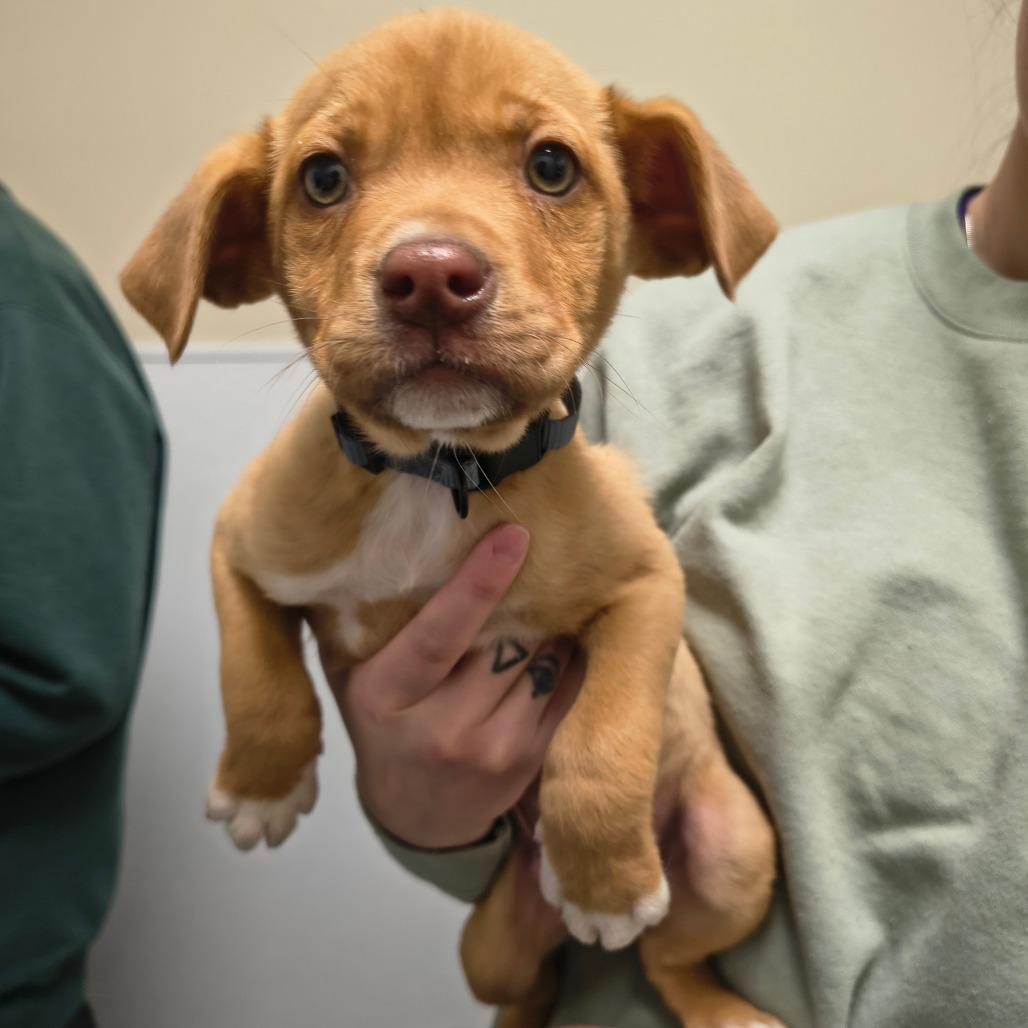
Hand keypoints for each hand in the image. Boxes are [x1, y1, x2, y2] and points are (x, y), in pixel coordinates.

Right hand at [330, 523, 583, 849]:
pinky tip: (559, 637)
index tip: (513, 536)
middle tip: (540, 555)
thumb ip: (355, 620)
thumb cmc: (378, 723)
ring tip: (546, 598)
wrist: (414, 816)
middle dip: (524, 598)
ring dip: (550, 625)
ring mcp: (492, 749)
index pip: (439, 634)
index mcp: (388, 695)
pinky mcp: (530, 760)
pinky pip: (566, 689)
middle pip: (503, 643)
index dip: (478, 584)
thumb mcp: (350, 675)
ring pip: (542, 662)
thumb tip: (364, 544)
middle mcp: (441, 728)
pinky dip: (567, 656)